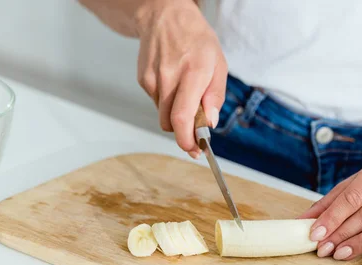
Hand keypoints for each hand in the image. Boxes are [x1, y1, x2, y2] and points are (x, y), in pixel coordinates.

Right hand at [135, 0, 226, 157]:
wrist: (165, 16)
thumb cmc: (196, 39)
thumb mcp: (218, 63)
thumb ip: (216, 95)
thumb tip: (209, 122)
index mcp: (193, 72)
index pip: (182, 116)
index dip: (186, 140)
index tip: (193, 150)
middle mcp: (170, 76)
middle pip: (170, 123)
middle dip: (183, 132)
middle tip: (195, 129)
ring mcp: (153, 79)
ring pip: (162, 115)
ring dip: (174, 115)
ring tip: (184, 95)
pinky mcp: (143, 80)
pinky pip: (156, 103)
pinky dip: (166, 102)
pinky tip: (172, 83)